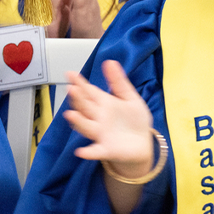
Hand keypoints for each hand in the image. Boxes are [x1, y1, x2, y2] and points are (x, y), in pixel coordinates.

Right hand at [63, 59, 154, 178]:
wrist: (143, 144)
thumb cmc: (134, 121)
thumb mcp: (130, 98)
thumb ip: (119, 82)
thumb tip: (109, 62)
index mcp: (103, 103)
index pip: (89, 91)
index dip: (79, 83)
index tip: (70, 73)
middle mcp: (98, 118)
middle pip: (85, 107)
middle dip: (78, 99)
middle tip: (72, 89)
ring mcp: (100, 133)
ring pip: (86, 126)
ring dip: (78, 121)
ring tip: (70, 115)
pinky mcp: (106, 149)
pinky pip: (95, 151)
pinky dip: (89, 152)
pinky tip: (81, 151)